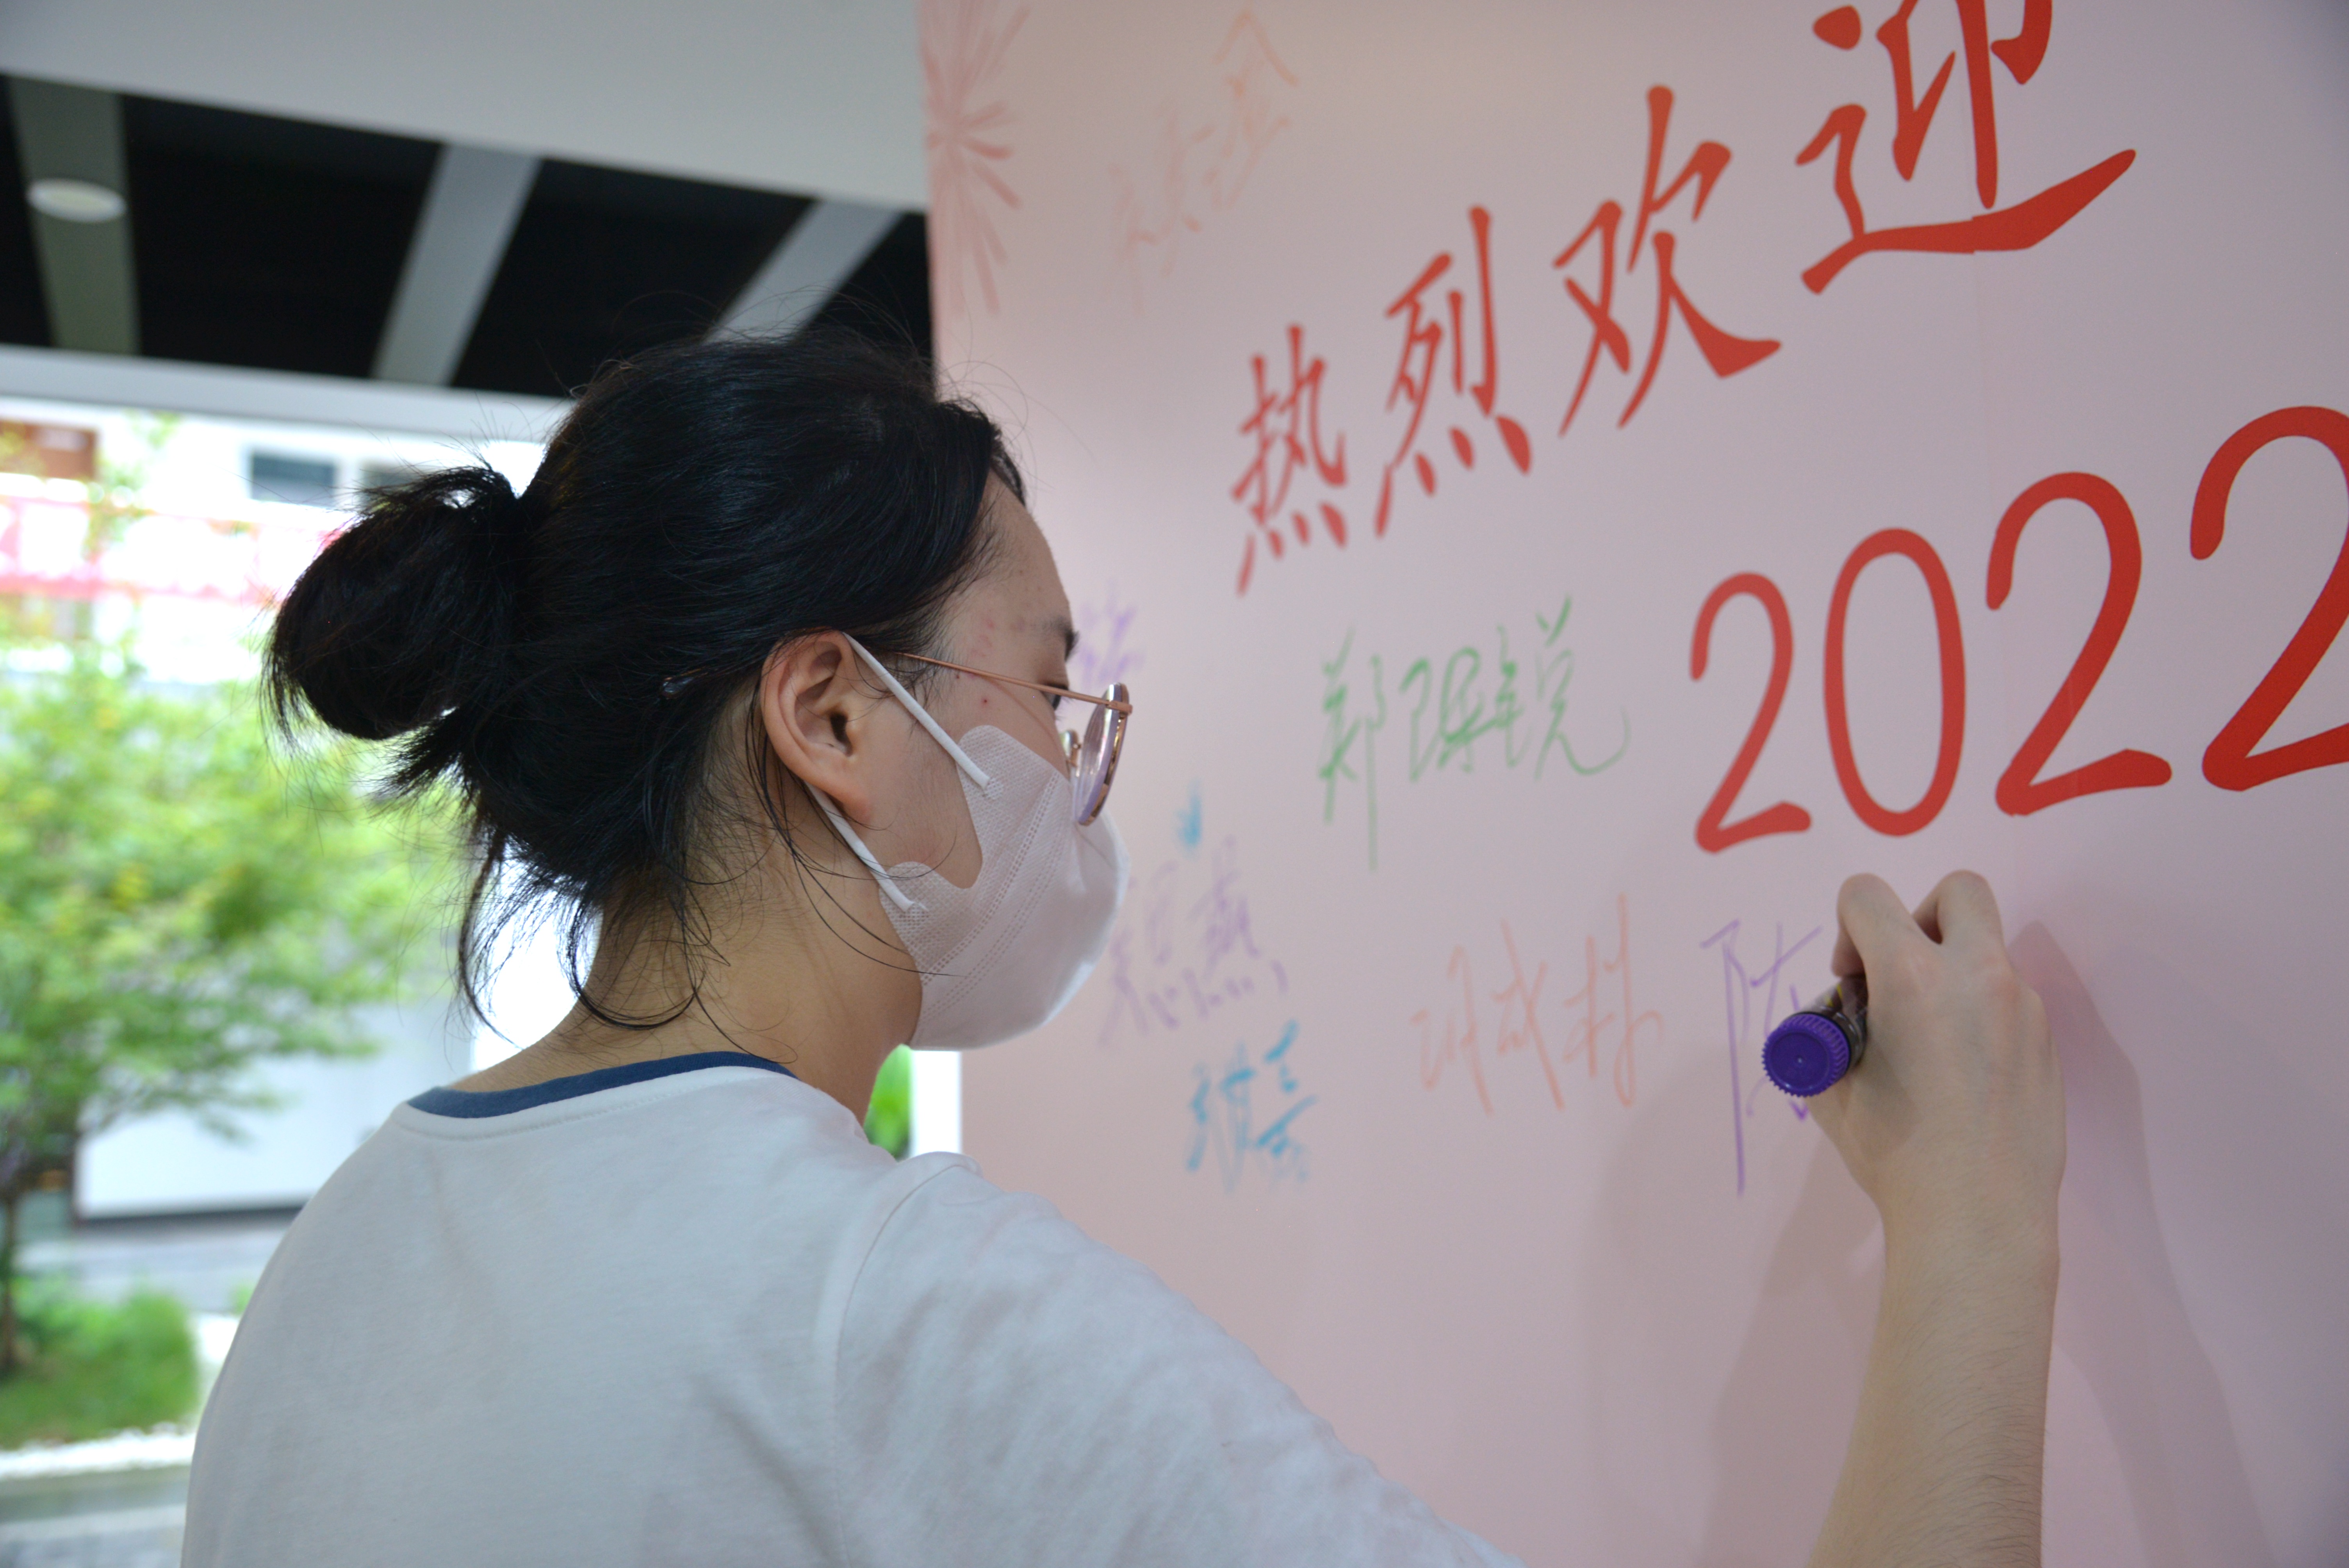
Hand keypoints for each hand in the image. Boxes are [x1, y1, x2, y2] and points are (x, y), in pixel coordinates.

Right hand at [1810, 871, 2063, 1268]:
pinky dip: (1980, 1016)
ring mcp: (2024, 1009)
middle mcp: (1977, 978)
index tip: (1851, 978)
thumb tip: (1849, 1019)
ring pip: (1987, 952)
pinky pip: (2010, 1002)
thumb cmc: (1896, 1156)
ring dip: (1952, 974)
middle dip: (1920, 914)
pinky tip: (1963, 1076)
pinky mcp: (2048, 1044)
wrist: (1976, 1219)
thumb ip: (1834, 1032)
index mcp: (1913, 979)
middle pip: (1959, 891)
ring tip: (1930, 1041)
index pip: (1867, 896)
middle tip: (1901, 973)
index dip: (1846, 927)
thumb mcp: (1832, 1087)